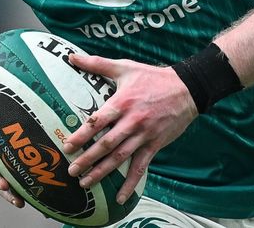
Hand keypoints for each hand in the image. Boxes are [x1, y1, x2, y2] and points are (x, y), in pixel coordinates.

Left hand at [61, 53, 197, 203]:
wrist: (186, 89)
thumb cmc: (152, 77)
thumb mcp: (125, 66)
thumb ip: (96, 63)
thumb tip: (71, 56)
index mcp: (122, 102)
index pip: (98, 121)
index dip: (82, 134)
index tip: (67, 145)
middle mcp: (132, 121)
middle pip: (106, 144)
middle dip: (87, 159)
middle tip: (71, 170)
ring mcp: (144, 135)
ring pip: (120, 158)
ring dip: (102, 172)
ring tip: (85, 183)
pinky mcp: (154, 145)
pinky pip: (140, 167)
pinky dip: (131, 183)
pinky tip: (121, 197)